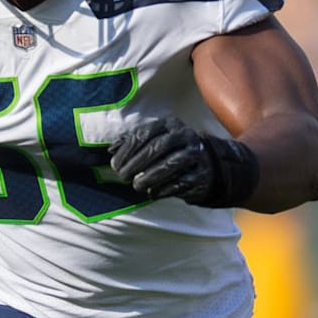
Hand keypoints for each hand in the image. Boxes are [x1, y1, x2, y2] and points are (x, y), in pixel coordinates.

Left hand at [108, 117, 259, 207]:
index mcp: (169, 124)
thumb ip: (131, 143)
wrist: (207, 165)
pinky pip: (180, 182)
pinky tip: (152, 193)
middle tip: (123, 177)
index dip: (127, 150)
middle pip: (157, 148)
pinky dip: (163, 188)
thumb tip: (110, 150)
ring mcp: (195, 154)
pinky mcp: (202, 174)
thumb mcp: (153, 141)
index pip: (144, 133)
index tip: (114, 165)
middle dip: (136, 164)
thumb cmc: (170, 153)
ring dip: (149, 177)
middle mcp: (185, 135)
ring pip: (170, 164)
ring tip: (136, 186)